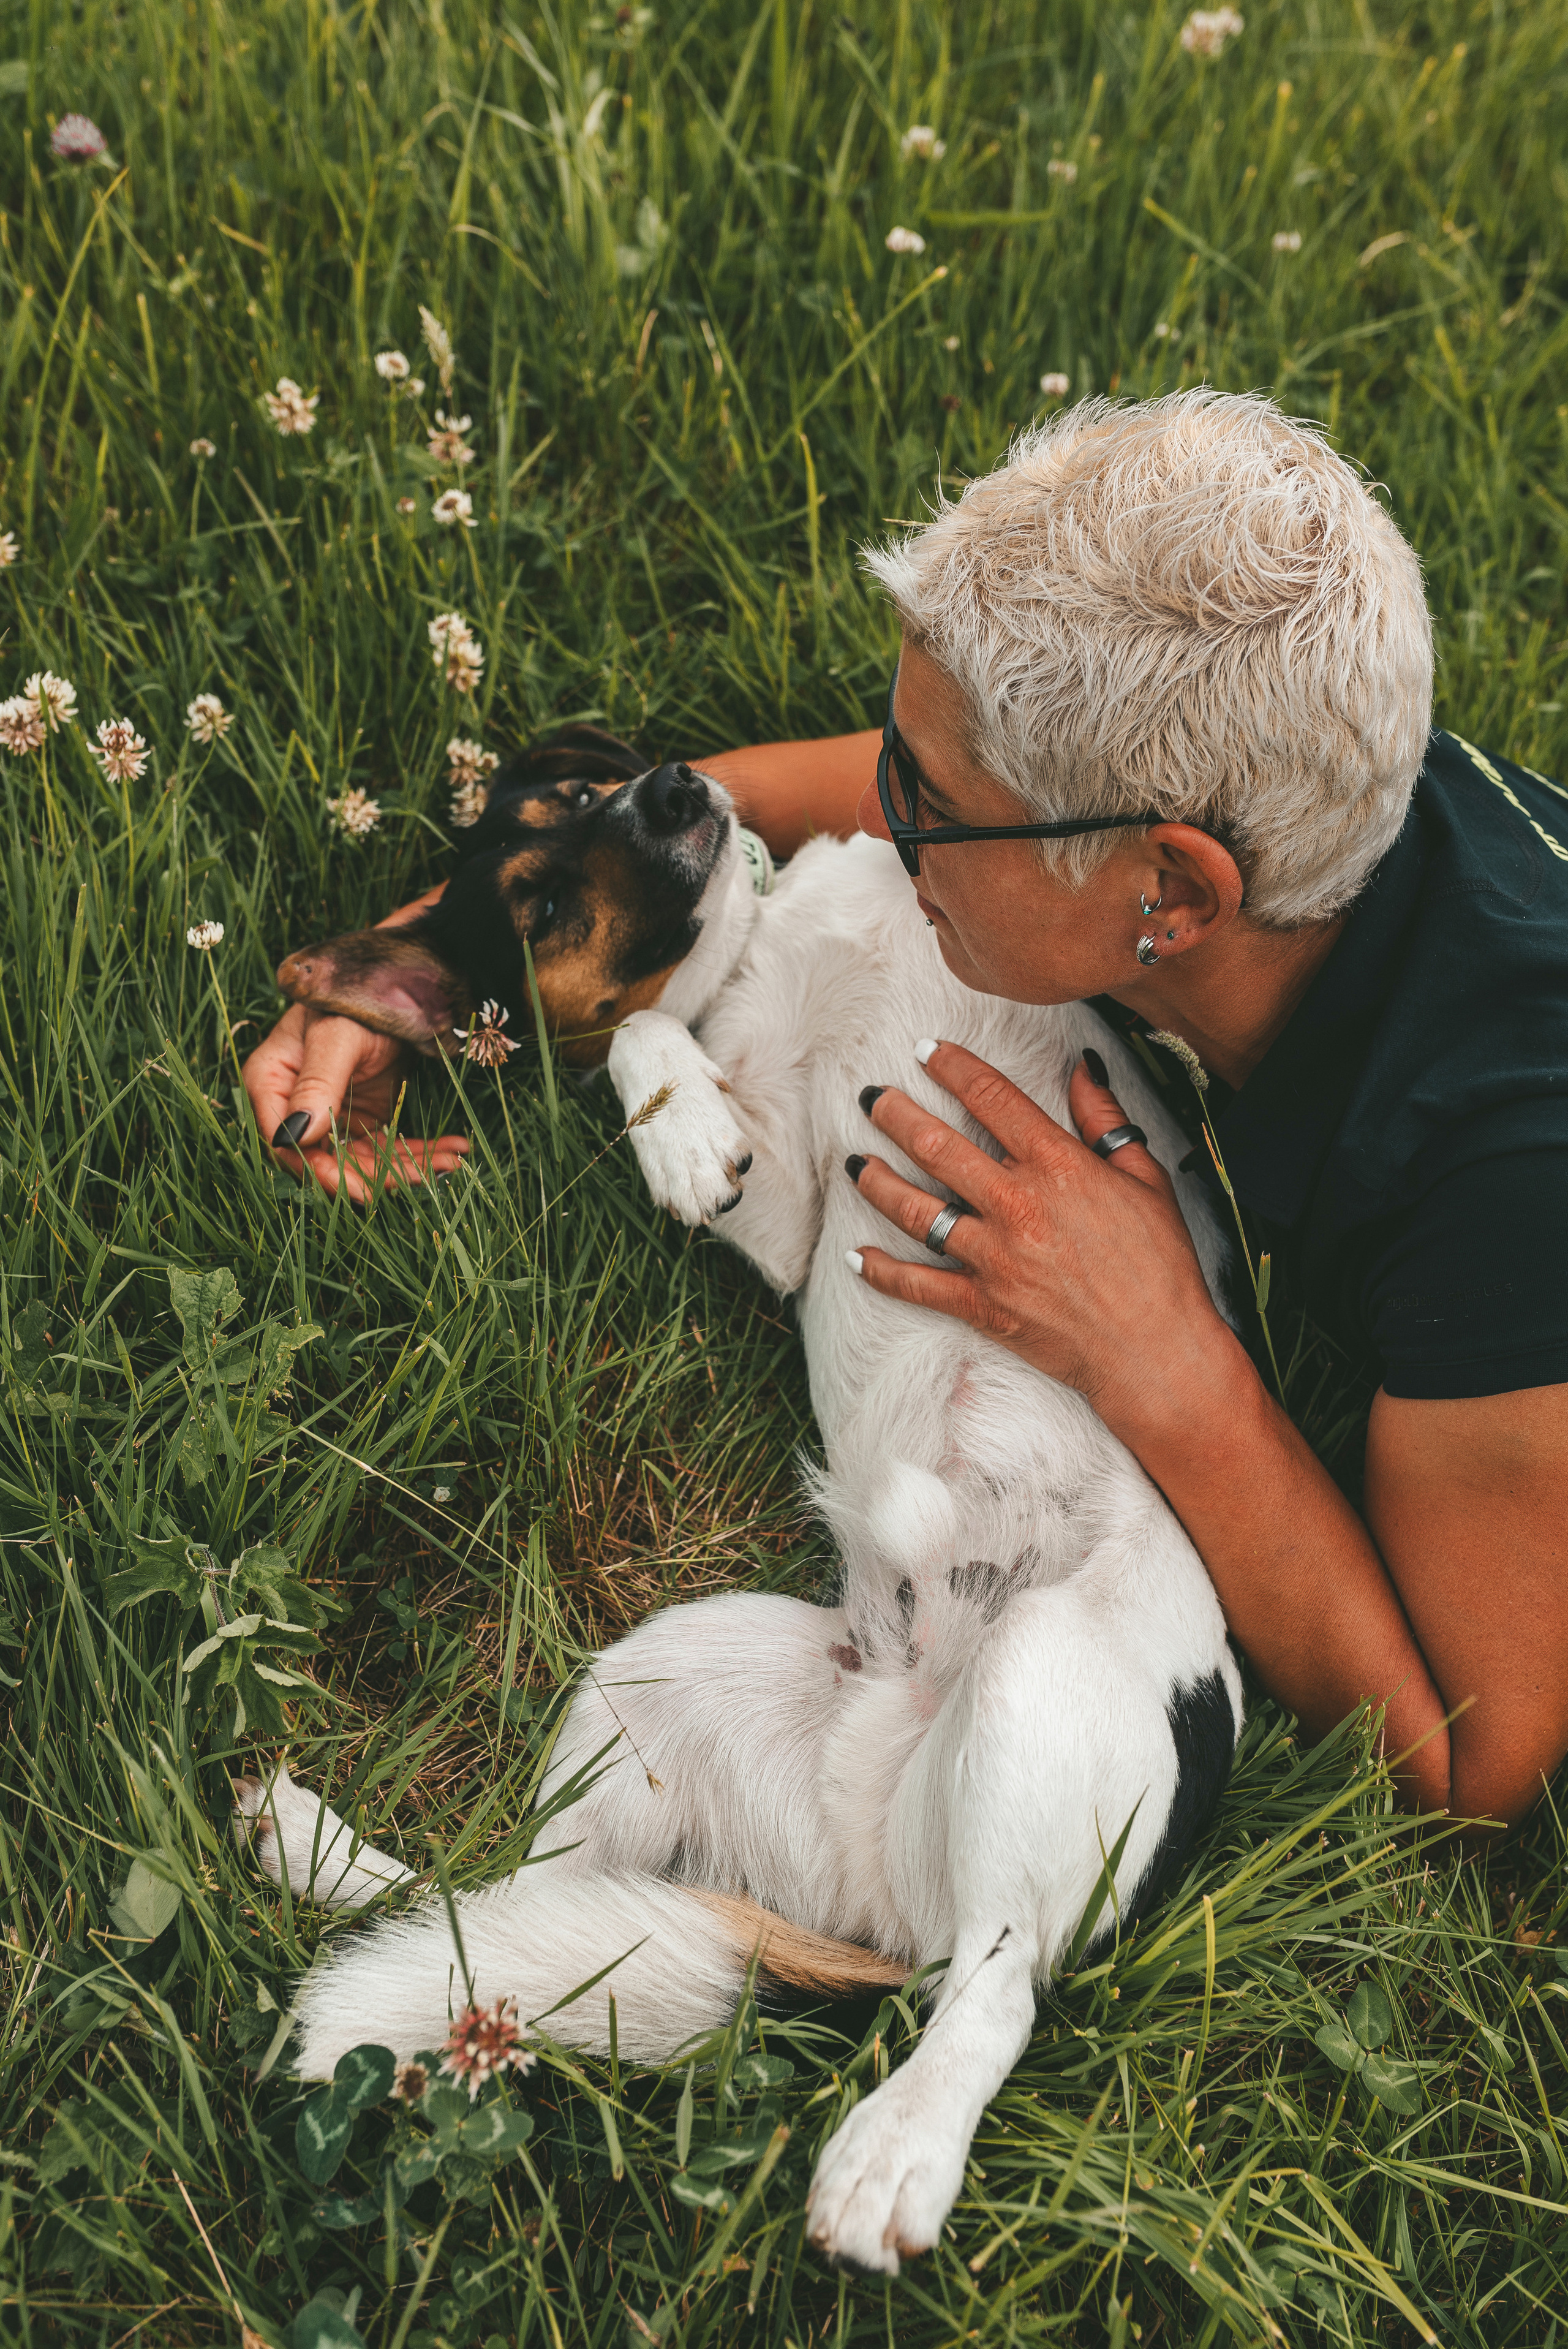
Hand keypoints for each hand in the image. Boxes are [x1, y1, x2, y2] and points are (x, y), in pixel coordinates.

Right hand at [242, 886, 469, 1203]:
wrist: (394, 978)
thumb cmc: (354, 996)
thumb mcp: (336, 1036)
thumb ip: (317, 1084)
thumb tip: (293, 1138)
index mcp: (271, 1079)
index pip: (281, 1139)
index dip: (315, 1169)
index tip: (355, 1188)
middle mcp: (296, 1104)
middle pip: (326, 1158)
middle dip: (374, 1176)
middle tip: (419, 1179)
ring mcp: (331, 1113)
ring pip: (363, 1160)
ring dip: (409, 1167)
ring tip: (452, 1162)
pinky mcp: (363, 1118)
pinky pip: (388, 1148)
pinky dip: (422, 1154)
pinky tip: (454, 1152)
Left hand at [844, 1038, 1240, 1439]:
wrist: (1156, 1352)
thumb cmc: (1160, 1265)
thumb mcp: (1146, 1178)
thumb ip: (1104, 1119)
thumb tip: (1083, 1066)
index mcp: (1056, 1165)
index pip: (991, 1098)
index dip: (952, 1067)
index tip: (925, 1051)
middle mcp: (1016, 1204)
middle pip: (936, 1145)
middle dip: (894, 1114)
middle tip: (869, 1097)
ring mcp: (993, 1257)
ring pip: (914, 1209)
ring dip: (875, 1181)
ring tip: (853, 1163)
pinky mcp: (982, 1305)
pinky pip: (916, 1284)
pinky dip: (881, 1271)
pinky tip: (856, 1255)